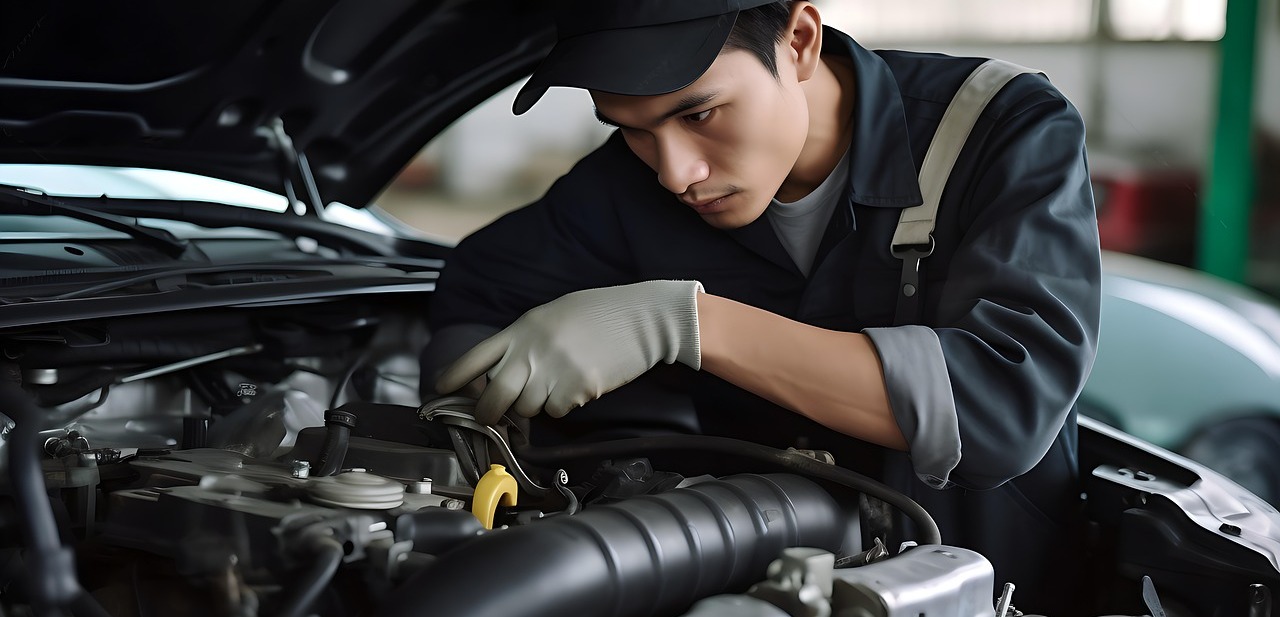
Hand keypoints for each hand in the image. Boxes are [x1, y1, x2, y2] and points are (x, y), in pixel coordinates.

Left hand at [436, 280, 702, 423]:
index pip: (475, 357)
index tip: (440, 390)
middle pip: (494, 397)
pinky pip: (557, 411)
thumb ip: (526, 341)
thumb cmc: (601, 313)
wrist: (644, 317)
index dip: (453, 377)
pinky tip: (580, 384)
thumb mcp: (553, 316)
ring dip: (536, 405)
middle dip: (488, 413)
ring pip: (527, 409)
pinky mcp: (577, 389)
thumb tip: (505, 372)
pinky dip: (564, 405)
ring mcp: (554, 371)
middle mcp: (532, 350)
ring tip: (558, 383)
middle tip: (491, 418)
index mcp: (522, 328)